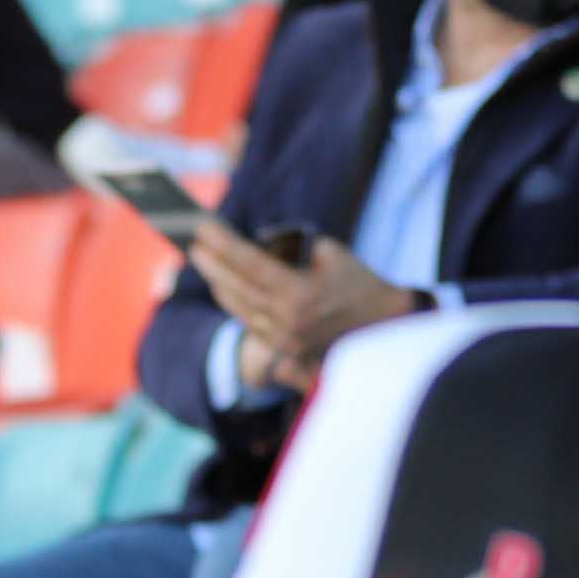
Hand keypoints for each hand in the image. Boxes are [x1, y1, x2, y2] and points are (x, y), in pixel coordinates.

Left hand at [190, 229, 417, 385]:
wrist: (386, 330)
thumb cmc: (361, 286)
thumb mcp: (331, 255)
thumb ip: (293, 250)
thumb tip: (259, 247)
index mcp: (298, 294)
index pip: (248, 263)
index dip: (221, 243)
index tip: (201, 226)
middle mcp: (284, 321)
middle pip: (233, 287)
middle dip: (210, 262)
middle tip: (193, 241)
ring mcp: (282, 340)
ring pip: (237, 307)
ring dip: (218, 282)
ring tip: (203, 259)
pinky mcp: (283, 351)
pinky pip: (249, 321)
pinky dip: (235, 300)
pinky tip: (224, 284)